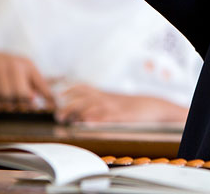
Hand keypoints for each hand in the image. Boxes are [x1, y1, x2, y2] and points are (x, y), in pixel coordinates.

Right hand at [0, 50, 52, 103]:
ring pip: (5, 94)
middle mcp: (15, 64)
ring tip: (2, 94)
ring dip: (4, 100)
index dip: (47, 97)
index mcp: (28, 65)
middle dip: (19, 101)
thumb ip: (34, 87)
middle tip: (16, 103)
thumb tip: (45, 102)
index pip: (41, 83)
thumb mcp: (22, 73)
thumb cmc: (6, 70)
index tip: (54, 108)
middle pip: (21, 93)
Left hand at [54, 84, 189, 123]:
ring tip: (66, 119)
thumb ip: (100, 103)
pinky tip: (87, 123)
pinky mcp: (121, 117)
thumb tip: (81, 113)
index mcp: (104, 94)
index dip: (68, 90)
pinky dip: (96, 119)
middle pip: (83, 97)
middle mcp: (106, 98)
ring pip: (91, 106)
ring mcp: (113, 107)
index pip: (82, 87)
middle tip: (58, 115)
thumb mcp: (115, 100)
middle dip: (68, 106)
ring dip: (77, 112)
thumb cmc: (132, 106)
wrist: (153, 106)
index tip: (56, 96)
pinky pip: (106, 117)